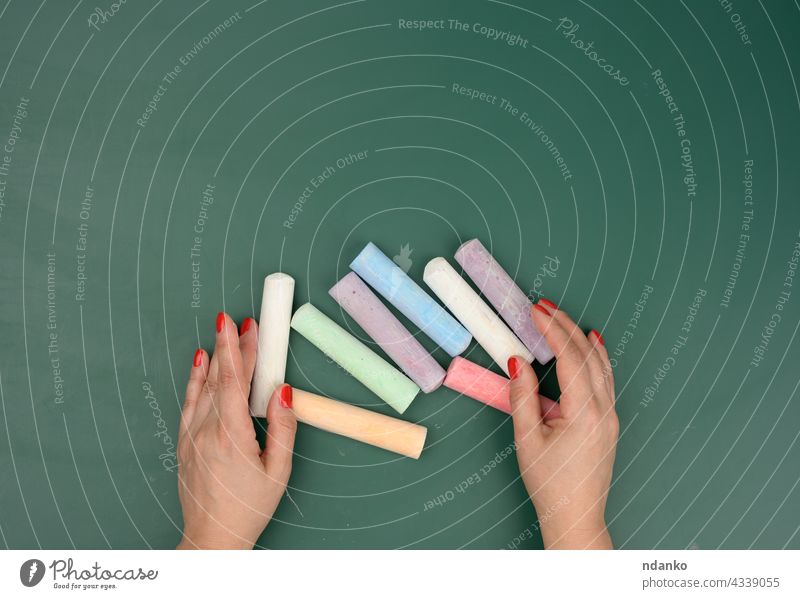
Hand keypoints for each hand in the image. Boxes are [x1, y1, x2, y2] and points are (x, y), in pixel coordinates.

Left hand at [177, 312, 296, 548]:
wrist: (212, 538)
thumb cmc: (248, 508)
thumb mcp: (278, 471)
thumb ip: (283, 428)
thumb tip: (284, 392)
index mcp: (231, 436)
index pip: (234, 381)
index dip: (241, 350)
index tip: (245, 326)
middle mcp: (206, 432)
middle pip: (220, 378)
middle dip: (231, 346)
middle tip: (238, 320)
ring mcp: (191, 436)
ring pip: (202, 387)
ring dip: (214, 357)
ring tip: (221, 332)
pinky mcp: (184, 443)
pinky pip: (189, 402)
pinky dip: (195, 378)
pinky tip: (199, 362)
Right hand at [509, 299, 617, 548]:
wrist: (576, 516)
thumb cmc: (550, 483)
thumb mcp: (527, 439)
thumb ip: (522, 397)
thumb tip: (518, 361)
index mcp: (584, 412)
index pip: (569, 357)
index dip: (552, 330)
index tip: (536, 310)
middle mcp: (603, 409)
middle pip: (587, 355)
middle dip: (565, 326)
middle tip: (544, 305)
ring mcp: (610, 415)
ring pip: (600, 365)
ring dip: (581, 338)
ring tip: (563, 317)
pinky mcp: (608, 422)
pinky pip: (606, 379)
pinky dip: (597, 357)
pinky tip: (592, 344)